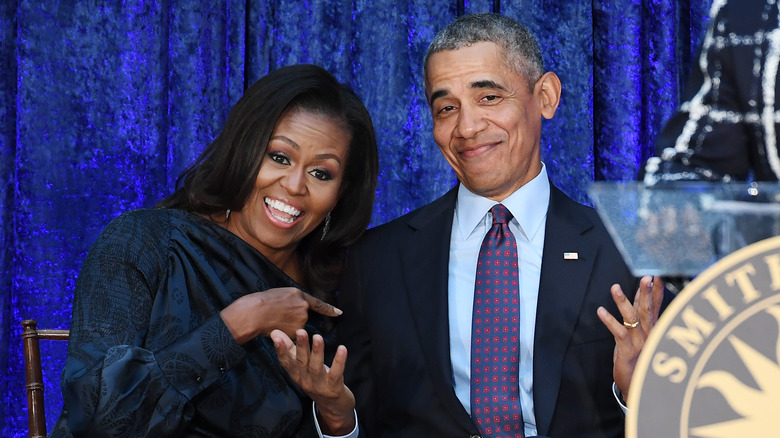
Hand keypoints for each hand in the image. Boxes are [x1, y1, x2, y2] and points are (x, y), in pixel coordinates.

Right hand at [220, 287, 341, 343]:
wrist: (255, 312)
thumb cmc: (263, 301)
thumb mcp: (281, 293)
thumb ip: (293, 299)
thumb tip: (297, 305)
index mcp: (299, 295)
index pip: (318, 303)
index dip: (329, 309)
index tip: (339, 313)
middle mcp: (303, 307)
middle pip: (303, 316)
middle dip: (293, 318)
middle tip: (278, 314)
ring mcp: (300, 320)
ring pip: (297, 326)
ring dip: (289, 326)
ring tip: (274, 320)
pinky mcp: (295, 331)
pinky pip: (292, 334)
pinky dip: (286, 333)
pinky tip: (276, 327)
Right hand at [271, 329, 355, 434]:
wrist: (333, 407)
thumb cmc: (317, 381)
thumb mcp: (302, 367)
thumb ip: (290, 349)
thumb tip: (275, 332)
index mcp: (297, 375)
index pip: (286, 363)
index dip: (281, 350)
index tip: (276, 337)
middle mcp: (306, 381)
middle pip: (302, 362)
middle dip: (301, 346)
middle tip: (300, 331)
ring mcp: (320, 386)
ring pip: (316, 368)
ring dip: (317, 352)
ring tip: (318, 337)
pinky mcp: (334, 388)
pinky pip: (336, 373)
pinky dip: (339, 361)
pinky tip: (342, 348)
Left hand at [596, 276, 663, 399]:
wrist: (637, 385)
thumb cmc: (638, 357)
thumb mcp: (641, 333)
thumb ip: (641, 314)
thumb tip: (642, 294)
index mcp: (653, 329)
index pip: (656, 306)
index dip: (657, 291)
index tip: (656, 275)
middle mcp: (649, 334)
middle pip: (648, 310)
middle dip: (647, 293)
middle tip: (646, 278)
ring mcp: (640, 342)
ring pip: (633, 319)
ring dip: (623, 302)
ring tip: (615, 287)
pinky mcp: (627, 351)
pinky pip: (619, 333)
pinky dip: (609, 321)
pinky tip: (600, 311)